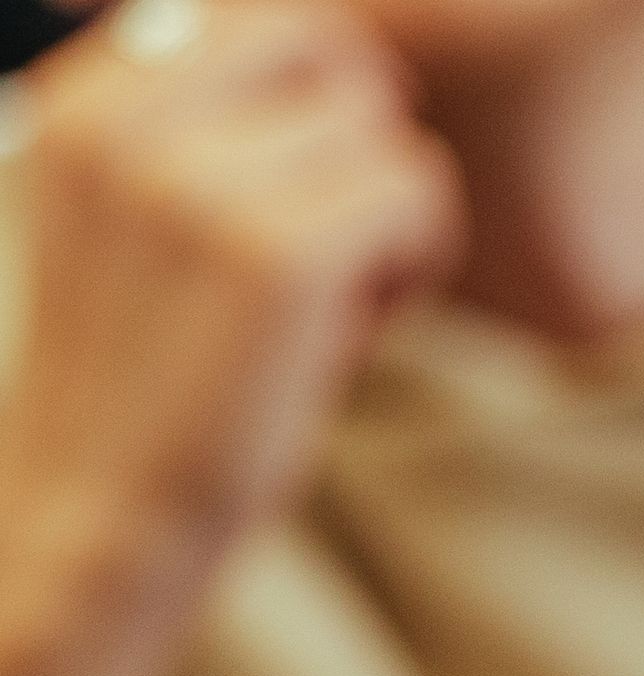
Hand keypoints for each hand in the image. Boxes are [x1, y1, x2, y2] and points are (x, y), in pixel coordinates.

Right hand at [0, 4, 455, 675]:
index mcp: (84, 99)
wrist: (101, 517)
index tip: (271, 204)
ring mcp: (196, 182)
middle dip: (358, 145)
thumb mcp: (140, 214)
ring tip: (316, 304)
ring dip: (387, 222)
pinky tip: (347, 332)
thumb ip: (202, 117)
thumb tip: (340, 43)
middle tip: (316, 251)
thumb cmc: (151, 372)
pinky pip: (419, 194)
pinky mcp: (276, 252)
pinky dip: (412, 268)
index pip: (267, 15)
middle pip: (337, 52)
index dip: (312, 108)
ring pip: (389, 133)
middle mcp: (124, 120)